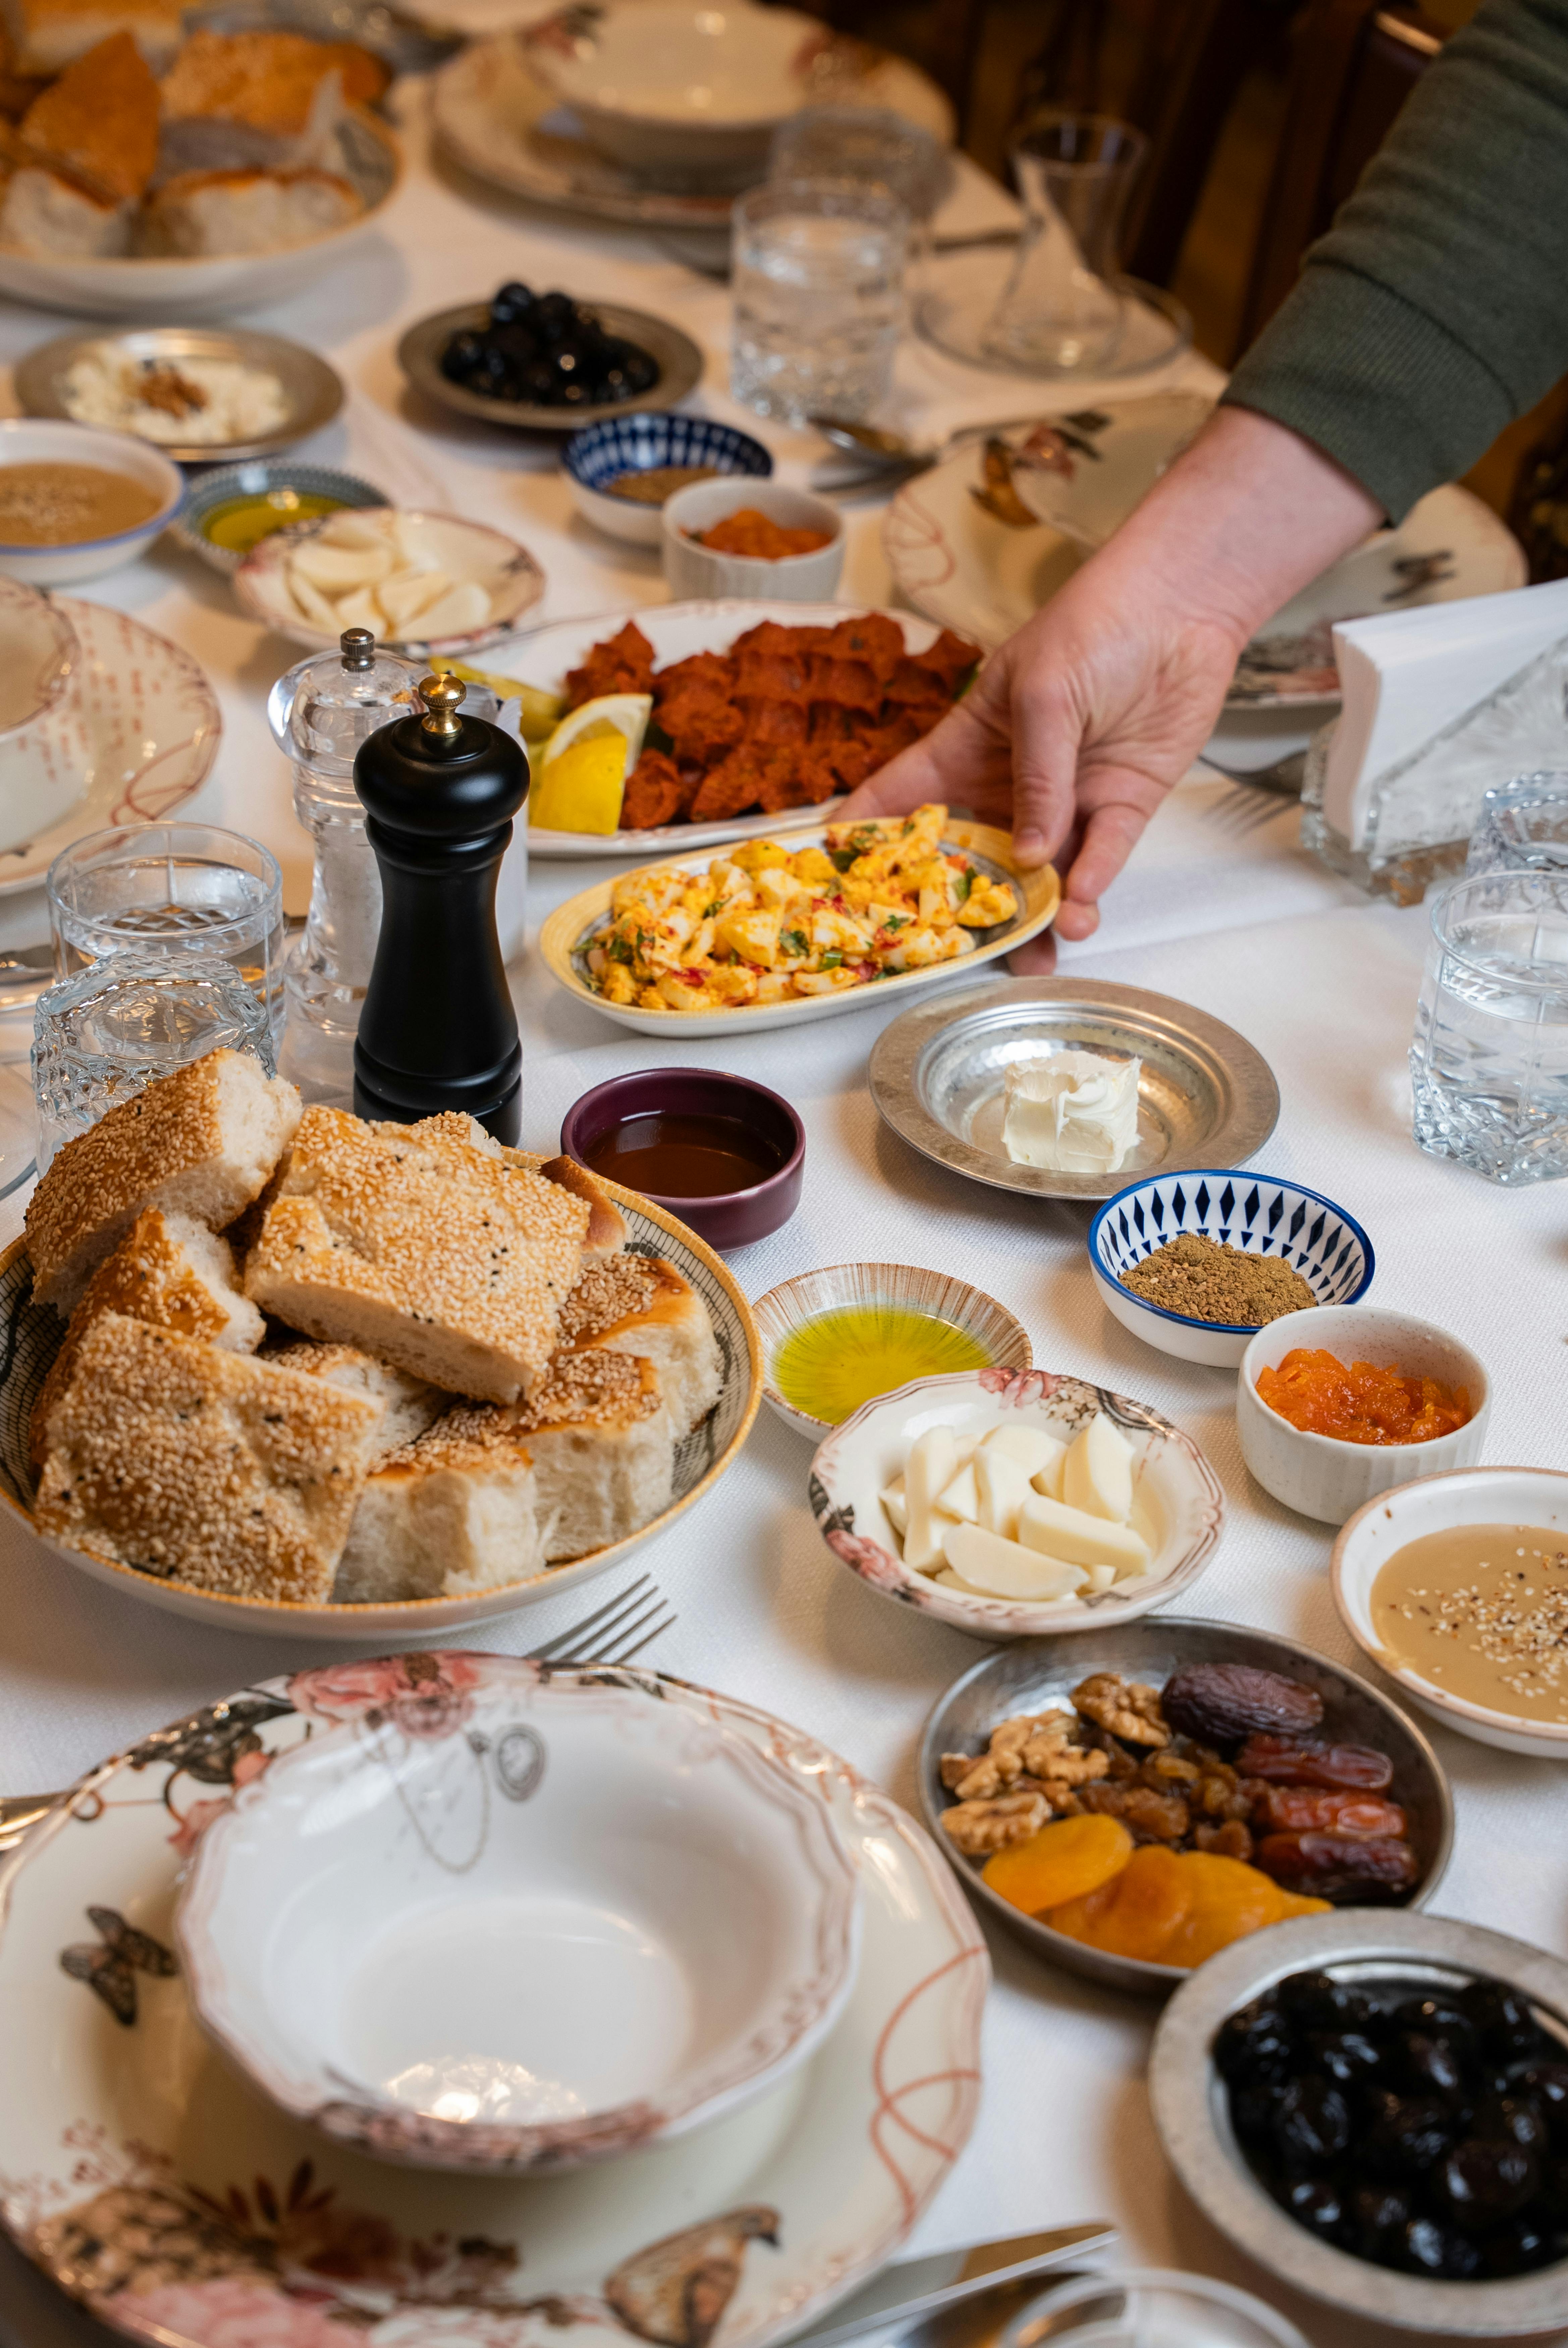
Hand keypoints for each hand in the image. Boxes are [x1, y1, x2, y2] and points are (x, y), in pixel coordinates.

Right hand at [842, 408, 1382, 971]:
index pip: (907, 795)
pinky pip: (1102, 854)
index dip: (872, 837)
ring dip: (1041, 913)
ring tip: (1044, 945)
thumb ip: (1035, 777)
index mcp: (969, 745)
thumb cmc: (1094, 625)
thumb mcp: (1043, 694)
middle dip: (966, 907)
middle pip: (976, 857)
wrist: (1181, 606)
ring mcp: (1067, 798)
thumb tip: (1025, 856)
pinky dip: (1093, 879)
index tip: (841, 882)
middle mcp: (1011, 783)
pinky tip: (1083, 899)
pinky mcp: (1121, 804)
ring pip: (1044, 873)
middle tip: (960, 953)